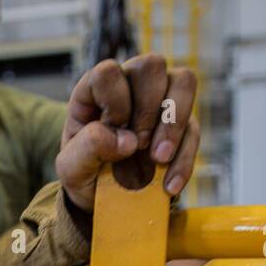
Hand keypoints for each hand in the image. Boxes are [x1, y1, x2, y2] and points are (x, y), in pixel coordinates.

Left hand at [56, 54, 198, 213]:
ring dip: (174, 122)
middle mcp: (129, 85)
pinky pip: (194, 128)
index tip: (114, 130)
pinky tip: (169, 184)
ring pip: (183, 81)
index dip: (115, 101)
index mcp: (95, 89)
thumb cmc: (83, 173)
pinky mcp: (181, 125)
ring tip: (158, 158)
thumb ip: (88, 148)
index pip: (109, 71)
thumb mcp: (71, 167)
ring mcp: (159, 102)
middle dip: (148, 109)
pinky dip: (184, 158)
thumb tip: (127, 141)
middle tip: (138, 144)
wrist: (102, 199)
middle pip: (152, 65)